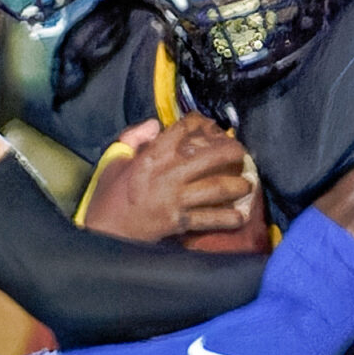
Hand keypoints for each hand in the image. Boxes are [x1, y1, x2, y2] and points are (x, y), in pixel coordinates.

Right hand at [77, 116, 259, 244]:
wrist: (105, 231)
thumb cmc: (108, 196)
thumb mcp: (114, 159)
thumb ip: (133, 137)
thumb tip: (156, 125)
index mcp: (152, 155)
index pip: (183, 129)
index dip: (201, 123)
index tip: (210, 126)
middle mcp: (168, 173)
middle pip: (211, 156)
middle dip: (232, 152)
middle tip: (241, 153)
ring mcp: (176, 199)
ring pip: (216, 188)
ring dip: (237, 185)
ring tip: (248, 184)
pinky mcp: (179, 221)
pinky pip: (209, 219)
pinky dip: (227, 219)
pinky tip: (240, 216)